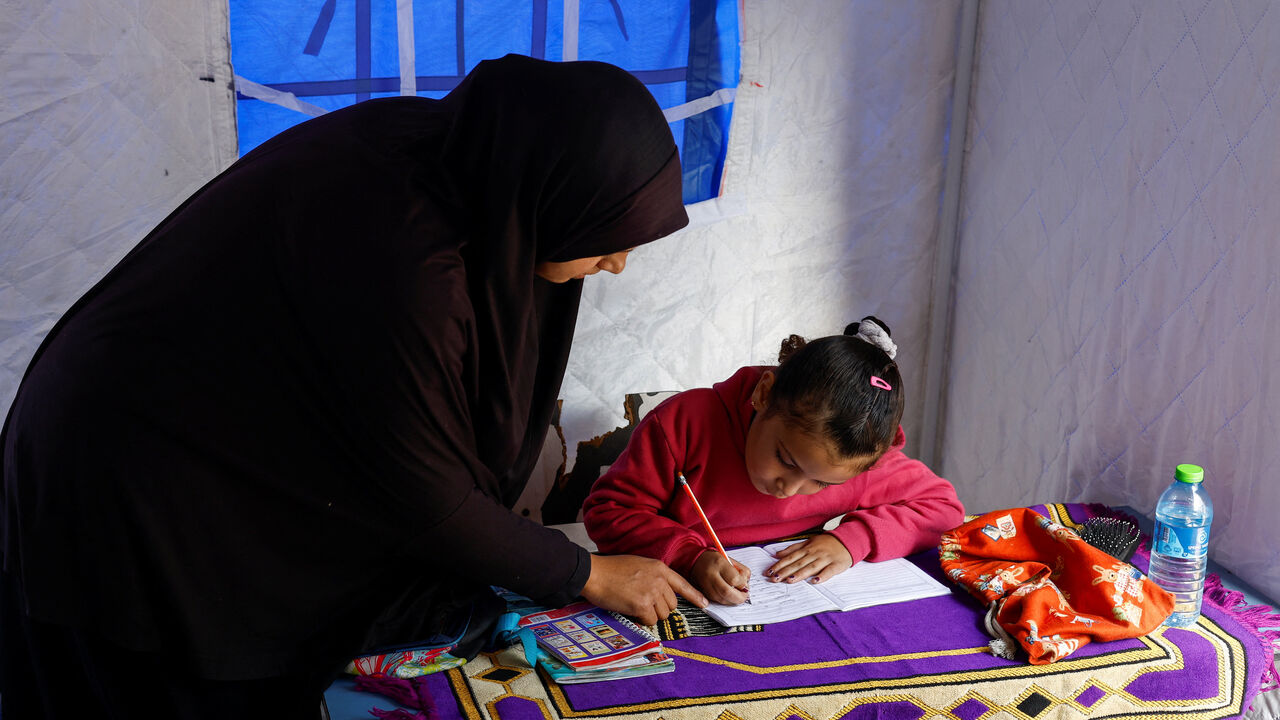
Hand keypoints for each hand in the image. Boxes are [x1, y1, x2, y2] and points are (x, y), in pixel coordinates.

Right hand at [581, 554, 708, 625]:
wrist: (595, 573)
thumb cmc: (611, 569)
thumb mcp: (638, 564)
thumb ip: (652, 576)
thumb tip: (659, 593)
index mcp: (659, 568)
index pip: (682, 584)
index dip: (695, 596)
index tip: (704, 604)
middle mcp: (659, 580)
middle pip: (671, 604)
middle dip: (660, 608)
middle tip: (643, 604)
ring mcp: (652, 592)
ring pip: (662, 614)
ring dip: (650, 614)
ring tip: (634, 604)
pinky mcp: (642, 605)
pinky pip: (650, 620)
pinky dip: (641, 620)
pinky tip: (630, 610)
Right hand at [692, 551, 751, 605]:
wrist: (696, 561)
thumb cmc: (715, 560)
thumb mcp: (730, 560)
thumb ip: (742, 571)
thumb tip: (746, 586)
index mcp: (719, 563)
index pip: (734, 579)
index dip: (742, 584)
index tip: (745, 584)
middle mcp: (711, 575)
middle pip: (727, 592)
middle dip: (739, 597)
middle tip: (745, 595)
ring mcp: (706, 586)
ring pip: (723, 600)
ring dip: (734, 600)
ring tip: (738, 595)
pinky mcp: (705, 594)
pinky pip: (718, 602)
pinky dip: (727, 600)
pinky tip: (730, 595)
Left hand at [764, 534, 851, 583]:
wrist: (847, 541)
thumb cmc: (825, 543)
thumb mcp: (808, 542)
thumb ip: (792, 549)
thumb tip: (777, 554)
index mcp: (807, 548)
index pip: (790, 557)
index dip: (779, 565)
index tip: (769, 571)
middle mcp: (814, 553)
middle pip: (798, 563)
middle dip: (785, 571)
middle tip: (774, 579)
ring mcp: (825, 559)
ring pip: (811, 567)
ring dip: (800, 574)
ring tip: (789, 580)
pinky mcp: (836, 565)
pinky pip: (828, 571)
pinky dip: (822, 576)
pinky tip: (814, 582)